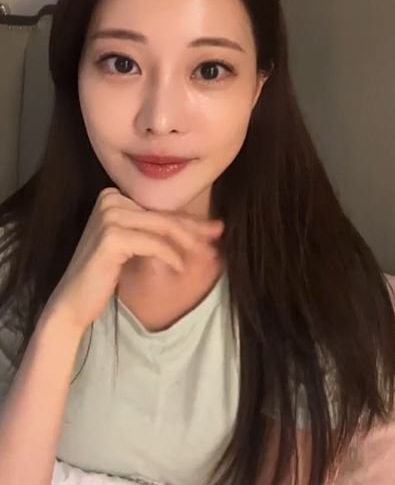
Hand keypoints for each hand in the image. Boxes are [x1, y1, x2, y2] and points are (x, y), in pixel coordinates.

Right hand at [41, 188, 223, 333]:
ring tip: (206, 255)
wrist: (74, 301)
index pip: (159, 208)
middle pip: (163, 215)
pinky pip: (154, 244)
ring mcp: (109, 216)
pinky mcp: (112, 237)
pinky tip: (180, 268)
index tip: (215, 229)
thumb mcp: (134, 245)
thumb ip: (159, 230)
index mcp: (111, 196)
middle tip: (218, 236)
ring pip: (162, 227)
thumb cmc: (105, 274)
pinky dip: (171, 256)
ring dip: (188, 243)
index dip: (189, 220)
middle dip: (195, 228)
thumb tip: (208, 225)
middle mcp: (108, 199)